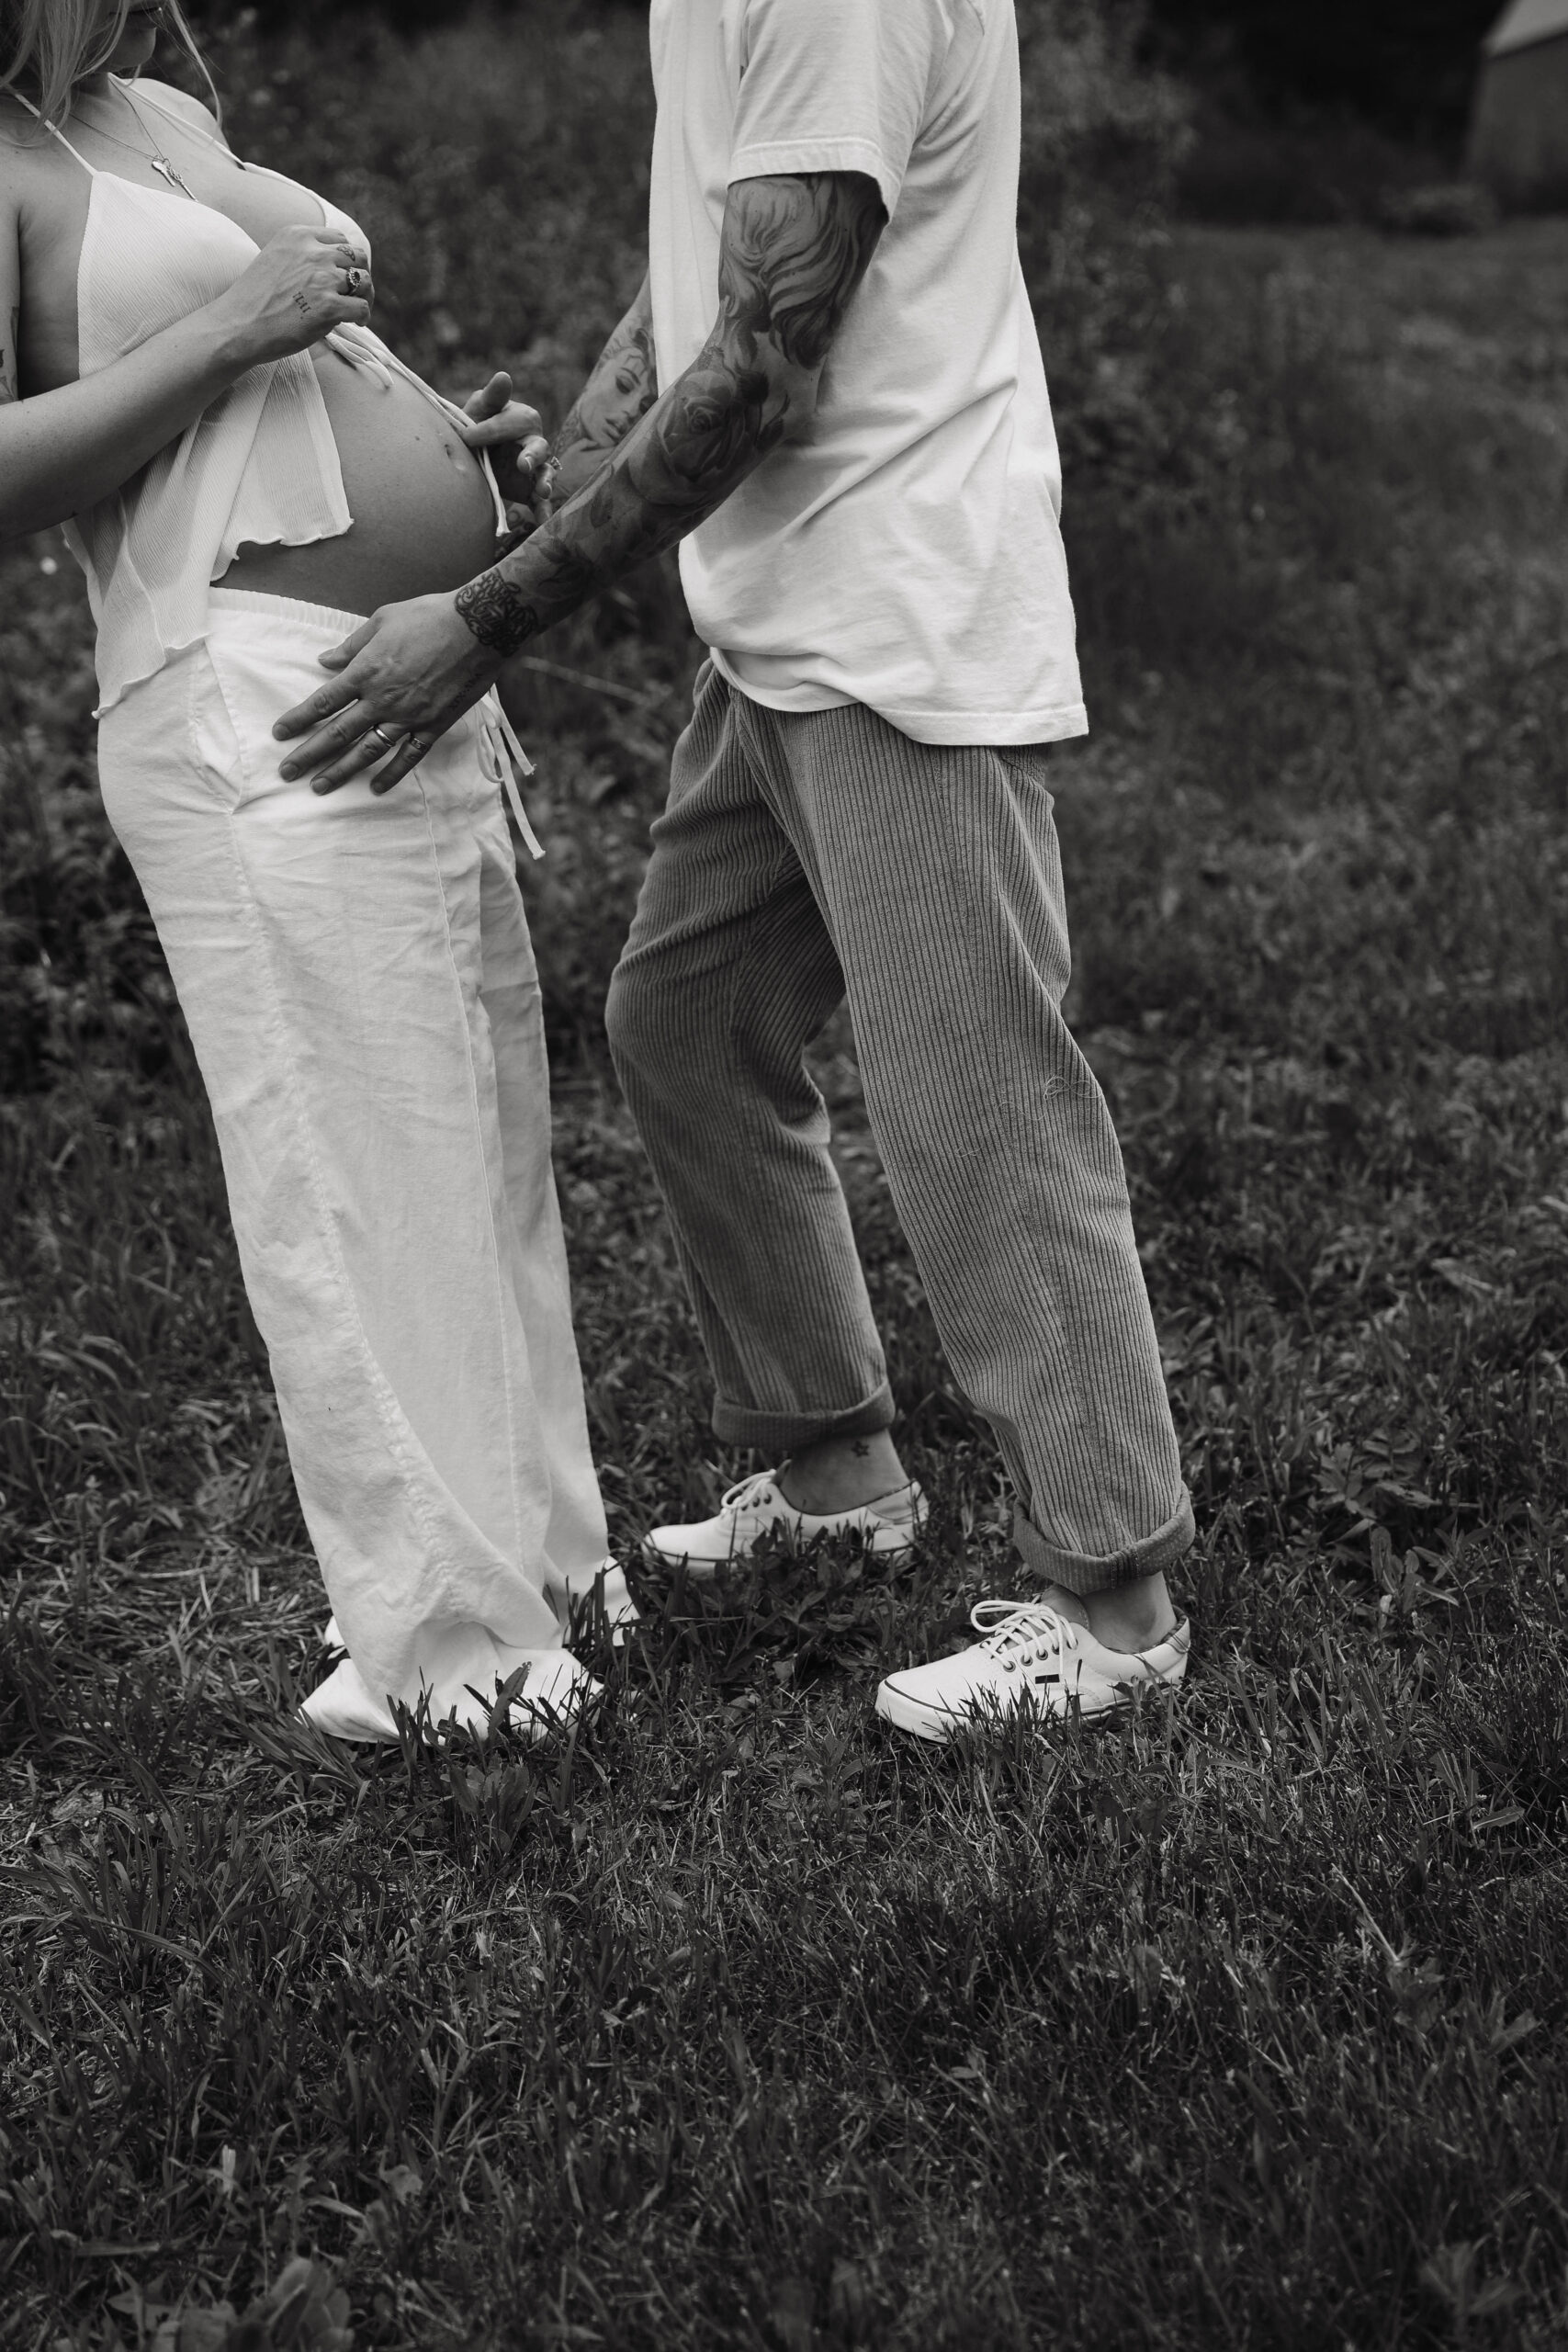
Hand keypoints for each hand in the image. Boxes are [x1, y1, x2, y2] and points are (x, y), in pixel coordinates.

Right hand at [207, 224, 373, 367]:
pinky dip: (363, 316)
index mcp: (297, 236)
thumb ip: (301, 255)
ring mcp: (322, 278)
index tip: (344, 275)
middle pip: (357, 257)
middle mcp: (312, 252)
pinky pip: (362, 307)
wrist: (238, 325)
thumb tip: (331, 266)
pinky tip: (356, 323)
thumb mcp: (274, 258)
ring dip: (365, 296)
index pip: (339, 239)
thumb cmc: (254, 300)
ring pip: (364, 281)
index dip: (346, 259)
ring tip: (357, 310)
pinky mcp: (329, 306)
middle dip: (361, 275)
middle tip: (357, 294)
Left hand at [272, 593, 501, 794]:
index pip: (323, 702)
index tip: (279, 733)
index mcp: (366, 671)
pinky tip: (376, 788)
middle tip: (287, 773)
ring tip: (320, 787)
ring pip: (368, 751)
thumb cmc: (429, 616)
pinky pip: (409, 756)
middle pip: (337, 733)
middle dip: (309, 755)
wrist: (479, 627)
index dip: (298, 719)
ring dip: (341, 771)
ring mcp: (408, 716)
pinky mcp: (434, 725)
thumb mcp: (383, 619)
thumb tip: (325, 660)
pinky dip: (392, 774)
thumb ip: (352, 645)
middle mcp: (382, 699)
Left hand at [454, 370, 553, 529]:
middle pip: (539, 447)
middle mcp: (534, 443)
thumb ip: (492, 396)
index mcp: (523, 419)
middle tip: (522, 465)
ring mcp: (533, 468)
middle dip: (532, 456)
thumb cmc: (476, 425)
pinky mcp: (528, 490)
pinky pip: (539, 501)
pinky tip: (543, 522)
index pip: (511, 423)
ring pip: (545, 473)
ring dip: (544, 482)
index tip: (467, 438)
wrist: (469, 455)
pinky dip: (542, 511)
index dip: (490, 431)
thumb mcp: (479, 409)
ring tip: (542, 491)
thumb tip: (504, 376)